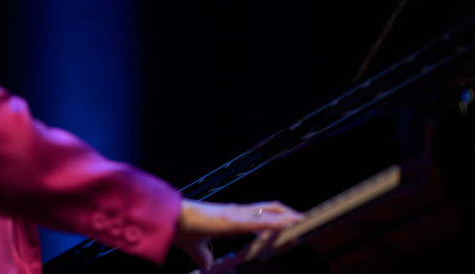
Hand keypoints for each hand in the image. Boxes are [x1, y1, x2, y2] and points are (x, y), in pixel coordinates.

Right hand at [173, 199, 303, 269]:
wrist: (169, 221)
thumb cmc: (181, 230)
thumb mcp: (197, 249)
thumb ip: (204, 258)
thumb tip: (208, 268)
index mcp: (230, 217)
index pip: (259, 213)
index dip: (275, 216)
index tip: (290, 222)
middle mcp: (236, 213)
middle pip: (270, 208)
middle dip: (288, 213)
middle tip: (305, 219)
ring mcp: (236, 215)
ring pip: (268, 212)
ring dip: (287, 216)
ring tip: (304, 220)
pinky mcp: (233, 221)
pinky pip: (260, 221)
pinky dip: (277, 222)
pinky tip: (290, 223)